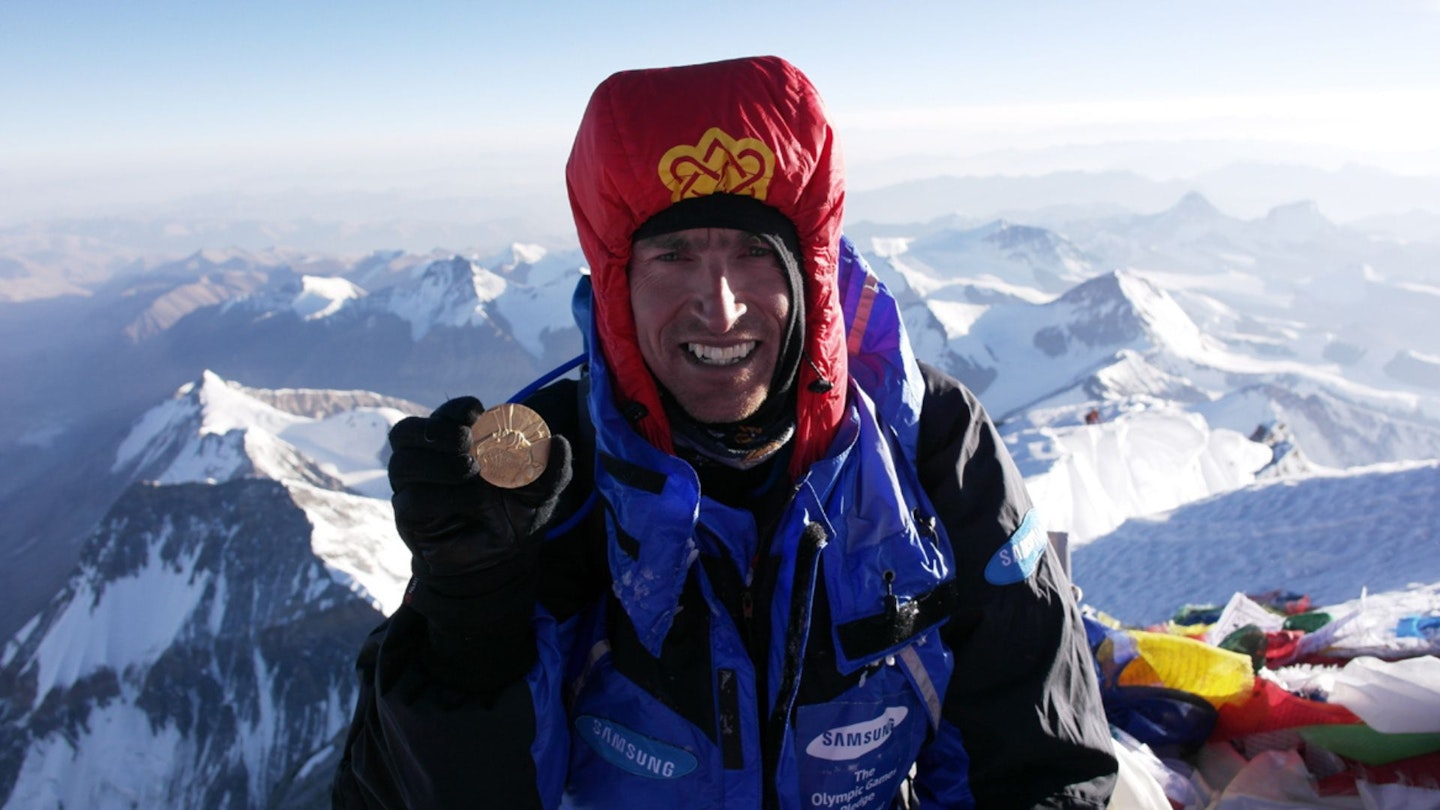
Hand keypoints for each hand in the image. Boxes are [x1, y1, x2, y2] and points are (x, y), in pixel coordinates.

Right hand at [387, 396, 571, 634]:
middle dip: (436, 431)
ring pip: (403, 464)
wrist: (503, 563)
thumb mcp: (540, 490)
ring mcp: (414, 489)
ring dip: (439, 463)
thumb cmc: (517, 514)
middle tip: (468, 440)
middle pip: (405, 432)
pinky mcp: (411, 519)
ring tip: (473, 470)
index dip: (457, 410)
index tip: (479, 415)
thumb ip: (550, 466)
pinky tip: (473, 500)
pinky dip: (443, 496)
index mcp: (457, 443)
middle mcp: (429, 462)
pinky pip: (412, 500)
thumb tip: (559, 441)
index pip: (444, 415)